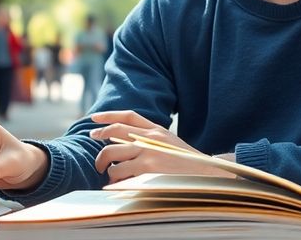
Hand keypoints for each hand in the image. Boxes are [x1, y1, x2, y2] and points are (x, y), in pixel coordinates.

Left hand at [89, 110, 234, 183]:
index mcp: (157, 129)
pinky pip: (120, 173)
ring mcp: (148, 151)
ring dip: (106, 167)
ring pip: (113, 155)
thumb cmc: (187, 163)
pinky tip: (117, 184)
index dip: (108, 115)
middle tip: (96, 154)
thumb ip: (151, 139)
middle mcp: (150, 137)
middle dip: (99, 139)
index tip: (94, 119)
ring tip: (109, 175)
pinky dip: (114, 179)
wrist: (207, 174)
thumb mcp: (170, 143)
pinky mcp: (147, 168)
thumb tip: (125, 144)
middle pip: (115, 132)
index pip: (128, 116)